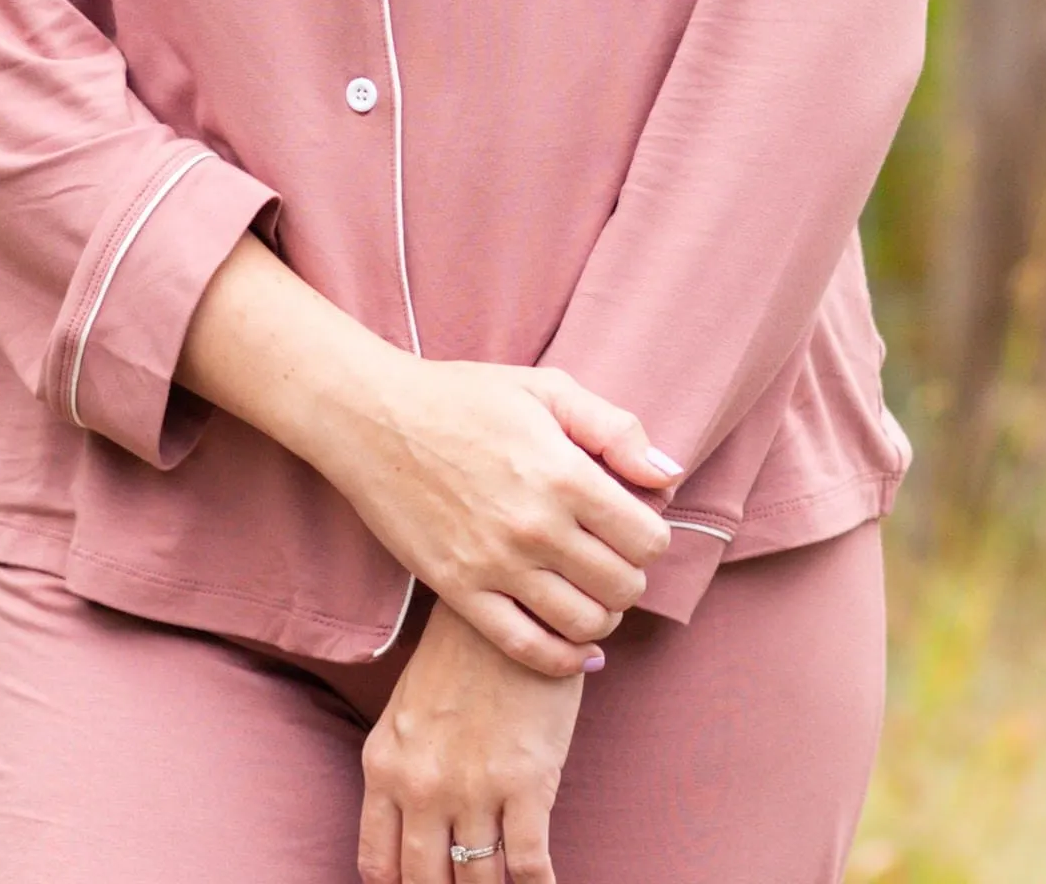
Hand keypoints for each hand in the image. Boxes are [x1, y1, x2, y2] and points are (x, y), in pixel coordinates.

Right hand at [317, 356, 676, 675]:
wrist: (376, 420)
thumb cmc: (466, 397)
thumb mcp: (547, 388)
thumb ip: (615, 429)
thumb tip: (669, 476)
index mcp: (564, 473)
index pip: (647, 539)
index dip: (652, 535)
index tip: (635, 523)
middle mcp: (535, 527)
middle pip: (623, 587)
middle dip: (631, 576)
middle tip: (613, 558)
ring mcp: (495, 565)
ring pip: (583, 624)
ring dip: (603, 616)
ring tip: (592, 592)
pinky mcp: (459, 591)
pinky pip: (527, 648)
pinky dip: (563, 658)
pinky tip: (576, 646)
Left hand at [360, 602, 584, 883]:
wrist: (510, 605)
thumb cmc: (460, 655)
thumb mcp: (406, 710)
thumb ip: (401, 769)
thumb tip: (412, 830)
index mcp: (385, 767)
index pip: (378, 864)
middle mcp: (422, 787)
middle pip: (426, 882)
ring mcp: (474, 789)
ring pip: (477, 880)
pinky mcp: (526, 783)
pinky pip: (529, 865)